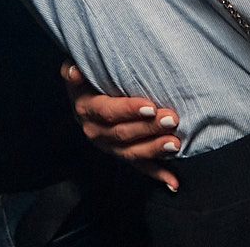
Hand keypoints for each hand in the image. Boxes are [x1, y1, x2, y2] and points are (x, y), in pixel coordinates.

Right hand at [60, 62, 179, 190]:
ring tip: (175, 144)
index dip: (128, 110)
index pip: (107, 112)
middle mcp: (95, 131)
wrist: (86, 93)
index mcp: (86, 109)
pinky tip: (173, 182)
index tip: (150, 107)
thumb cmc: (88, 75)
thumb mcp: (76, 67)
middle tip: (171, 119)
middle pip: (122, 133)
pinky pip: (139, 166)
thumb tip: (75, 71)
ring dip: (154, 150)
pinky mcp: (121, 154)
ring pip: (131, 152)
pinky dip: (157, 174)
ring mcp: (109, 146)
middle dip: (148, 128)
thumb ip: (74, 70)